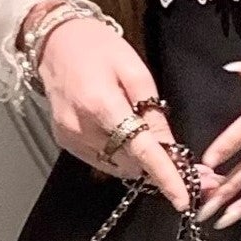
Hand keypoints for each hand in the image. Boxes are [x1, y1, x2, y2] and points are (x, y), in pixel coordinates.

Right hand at [31, 9, 191, 212]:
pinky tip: (123, 133)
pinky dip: (120, 154)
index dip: (165, 178)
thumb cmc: (98, 48)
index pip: (141, 152)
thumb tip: (170, 147)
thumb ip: (152, 112)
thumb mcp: (135, 71)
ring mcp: (71, 139)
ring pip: (118, 166)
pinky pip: (102, 160)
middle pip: (132, 164)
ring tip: (151, 140)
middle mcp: (82, 128)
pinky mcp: (65, 142)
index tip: (183, 200)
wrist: (54, 40)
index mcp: (102, 106)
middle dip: (160, 166)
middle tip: (185, 163)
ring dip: (140, 161)